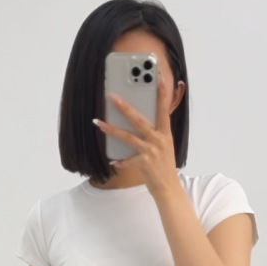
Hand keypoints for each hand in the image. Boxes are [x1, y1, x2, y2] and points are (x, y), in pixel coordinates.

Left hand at [93, 85, 179, 199]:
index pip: (164, 109)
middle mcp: (159, 140)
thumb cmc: (164, 165)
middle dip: (125, 107)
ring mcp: (151, 151)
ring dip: (111, 129)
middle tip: (112, 96)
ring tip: (98, 122)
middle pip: (139, 120)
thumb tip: (139, 119)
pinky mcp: (144, 163)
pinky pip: (127, 160)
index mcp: (165, 133)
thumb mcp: (164, 145)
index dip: (161, 93)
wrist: (169, 188)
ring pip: (128, 137)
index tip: (157, 77)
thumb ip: (155, 131)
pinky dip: (119, 161)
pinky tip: (112, 161)